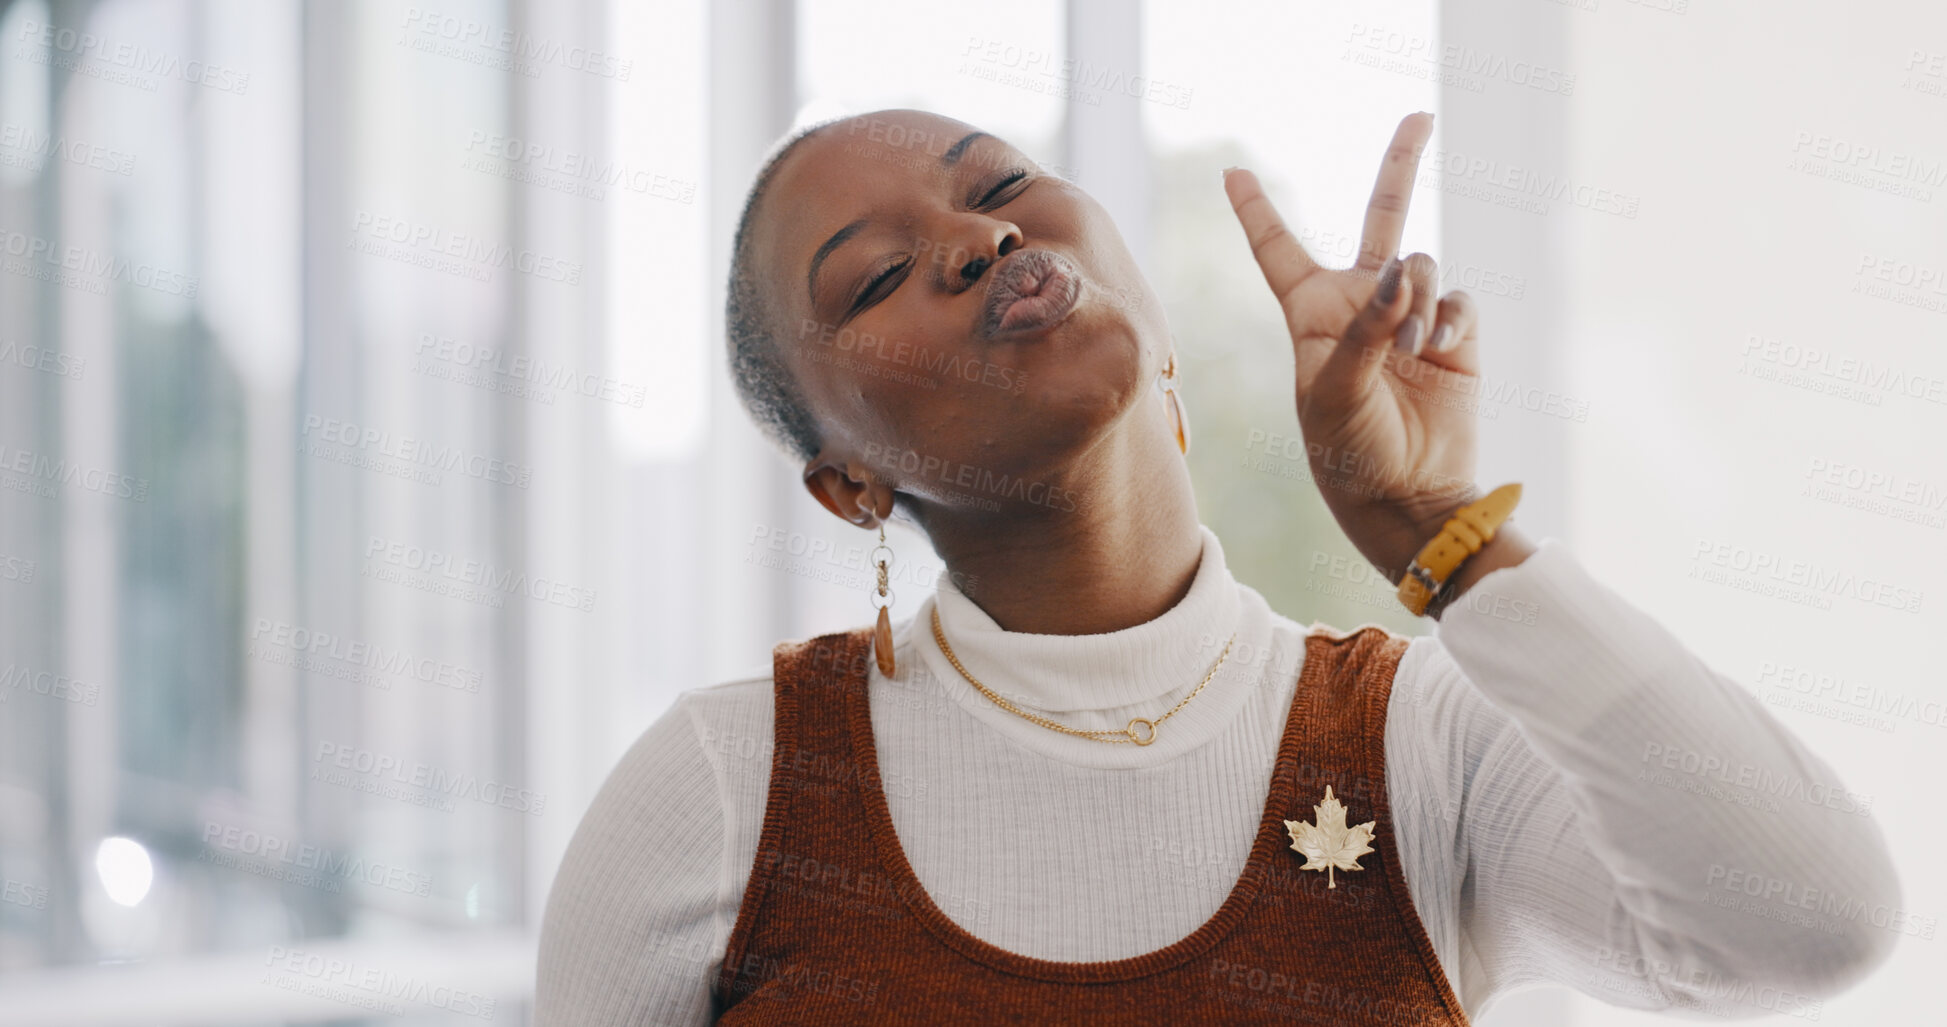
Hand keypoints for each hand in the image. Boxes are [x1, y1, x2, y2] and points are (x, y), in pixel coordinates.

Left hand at [1223, 113, 1489, 582]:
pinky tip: (1437, 350)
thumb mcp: (1336, 389)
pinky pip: (1458, 301)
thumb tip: (1406, 270)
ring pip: (1424, 264)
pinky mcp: (1453, 336)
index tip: (1232, 170)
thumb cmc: (1349, 448)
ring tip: (1411, 347)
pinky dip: (1448, 320)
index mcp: (1312, 313)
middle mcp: (1362, 305)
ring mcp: (1410, 316)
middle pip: (1381, 216)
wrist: (1406, 494)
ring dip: (1419, 298)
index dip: (1257, 210)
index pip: (1279, 250)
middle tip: (1420, 115)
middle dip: (1401, 164)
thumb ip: (1367, 326)